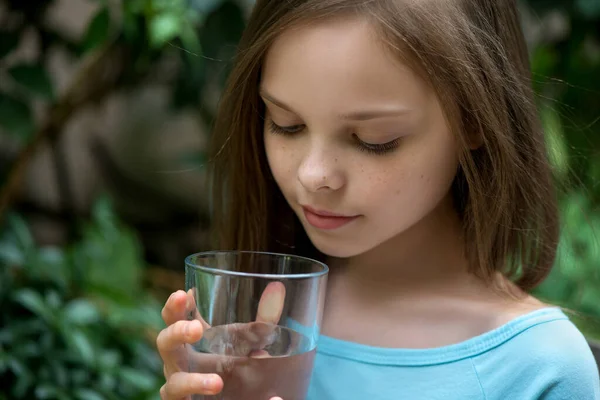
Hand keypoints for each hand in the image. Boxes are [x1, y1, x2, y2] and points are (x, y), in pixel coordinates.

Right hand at [156, 283, 286, 399]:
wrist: (244, 396)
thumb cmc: (240, 367)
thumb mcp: (254, 343)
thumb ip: (265, 320)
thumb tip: (277, 287)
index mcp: (193, 340)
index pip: (176, 318)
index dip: (175, 307)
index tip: (184, 294)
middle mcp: (182, 361)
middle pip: (165, 342)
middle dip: (176, 332)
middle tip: (196, 329)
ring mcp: (181, 386)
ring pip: (173, 383)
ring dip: (192, 381)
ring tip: (217, 382)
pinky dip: (200, 394)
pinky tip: (216, 387)